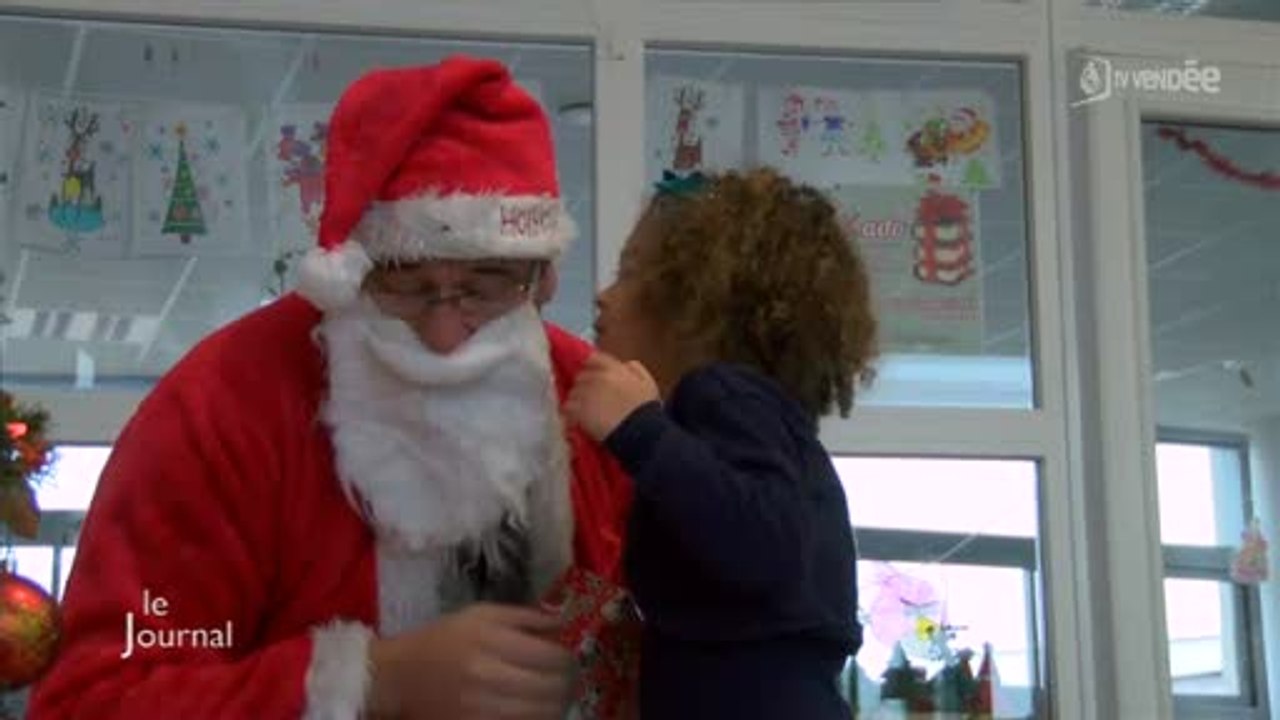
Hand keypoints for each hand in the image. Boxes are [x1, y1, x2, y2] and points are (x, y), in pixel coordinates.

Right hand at [368, 603, 573, 719]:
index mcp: (489, 640)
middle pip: (551, 687)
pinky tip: (534, 710)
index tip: (568, 657)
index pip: (551, 656)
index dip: (568, 658)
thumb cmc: (442, 639)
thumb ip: (524, 617)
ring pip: (541, 713)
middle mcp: (486, 675)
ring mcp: (480, 709)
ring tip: (556, 696)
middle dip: (568, 683)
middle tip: (569, 679)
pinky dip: (535, 719)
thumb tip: (563, 622)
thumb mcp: (480, 614)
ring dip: (557, 705)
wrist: (397, 677)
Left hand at [564, 352, 660, 441]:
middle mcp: (597, 378)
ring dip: (577, 401)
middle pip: (581, 377)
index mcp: (613, 370)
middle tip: (590, 399)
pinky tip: (577, 421)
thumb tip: (624, 364)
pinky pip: (567, 408)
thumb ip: (635, 368)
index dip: (591, 367)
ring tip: (584, 413)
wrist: (641, 433)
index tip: (592, 376)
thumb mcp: (648, 383)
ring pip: (573, 393)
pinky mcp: (578, 411)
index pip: (594, 359)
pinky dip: (571, 415)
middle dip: (584, 387)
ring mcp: (586, 394)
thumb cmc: (646, 410)